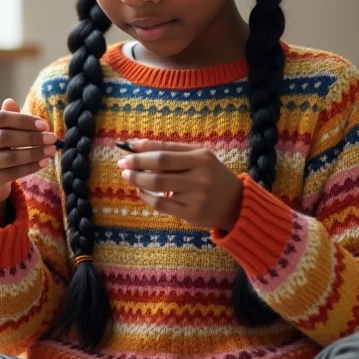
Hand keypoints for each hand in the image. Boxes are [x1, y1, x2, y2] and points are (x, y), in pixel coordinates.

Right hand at [0, 98, 55, 205]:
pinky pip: (12, 173)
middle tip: (51, 138)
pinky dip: (30, 167)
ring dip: (34, 153)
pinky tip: (44, 162)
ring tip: (51, 150)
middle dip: (32, 137)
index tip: (44, 125)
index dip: (24, 120)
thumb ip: (9, 117)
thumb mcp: (3, 130)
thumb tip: (10, 101)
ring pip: (10, 157)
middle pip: (5, 137)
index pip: (0, 118)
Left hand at [117, 140, 242, 231]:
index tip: (126, 149)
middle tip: (122, 164)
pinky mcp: (191, 213)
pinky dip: (146, 197)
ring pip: (158, 187)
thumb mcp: (199, 157)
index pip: (165, 152)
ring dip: (138, 181)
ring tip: (128, 176)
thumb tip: (138, 144)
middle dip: (136, 165)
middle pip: (159, 169)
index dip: (143, 151)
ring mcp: (196, 196)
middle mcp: (200, 176)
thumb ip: (172, 150)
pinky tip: (141, 192)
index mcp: (201, 157)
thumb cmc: (213, 176)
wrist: (236, 204)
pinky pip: (161, 204)